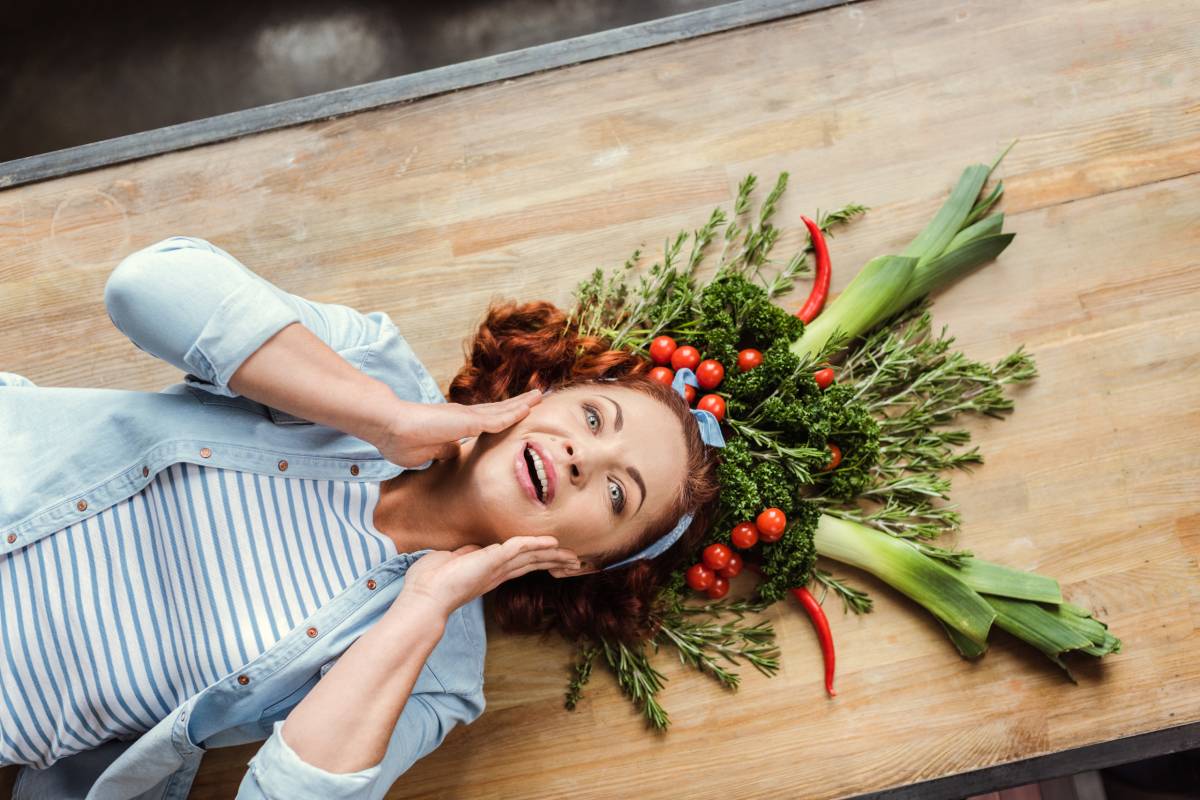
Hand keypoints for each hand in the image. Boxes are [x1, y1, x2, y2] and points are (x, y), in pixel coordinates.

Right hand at [373, 389, 542, 467]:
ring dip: (522, 405)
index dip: (502, 418)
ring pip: (502, 411)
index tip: (516, 416)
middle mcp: (464, 417)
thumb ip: (443, 451)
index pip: (485, 422)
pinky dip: (514, 414)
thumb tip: (453, 453)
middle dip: (518, 406)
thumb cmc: (399, 440)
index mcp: (456, 426)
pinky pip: (497, 419)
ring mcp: (466, 417)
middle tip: (537, 398)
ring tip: (540, 395)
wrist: (387, 426)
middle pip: (498, 410)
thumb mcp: (426, 453)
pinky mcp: (466, 420)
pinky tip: (529, 409)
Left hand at [397, 536, 579, 617]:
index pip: (519, 564)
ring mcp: (496, 567)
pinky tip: (551, 542)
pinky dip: (536, 543)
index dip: (537, 560)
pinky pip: (519, 547)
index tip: (553, 557)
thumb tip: (471, 548)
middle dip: (553, 562)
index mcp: (488, 572)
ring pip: (531, 558)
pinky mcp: (493, 560)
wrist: (425, 596)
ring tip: (573, 558)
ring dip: (552, 556)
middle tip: (575, 562)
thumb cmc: (430, 581)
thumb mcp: (451, 561)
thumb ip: (465, 554)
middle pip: (531, 563)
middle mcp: (497, 572)